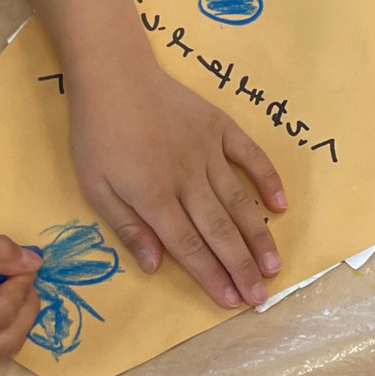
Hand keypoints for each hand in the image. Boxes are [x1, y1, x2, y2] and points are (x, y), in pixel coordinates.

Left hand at [69, 62, 287, 308]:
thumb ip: (127, 226)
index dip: (211, 275)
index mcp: (153, 194)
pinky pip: (251, 156)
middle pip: (219, 230)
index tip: (230, 301)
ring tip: (274, 265)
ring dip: (258, 235)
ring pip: (239, 200)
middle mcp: (187, 177)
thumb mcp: (94, 185)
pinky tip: (280, 205)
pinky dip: (267, 180)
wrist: (115, 74)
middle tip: (261, 296)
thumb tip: (156, 265)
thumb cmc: (97, 133)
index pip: (188, 245)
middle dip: (241, 267)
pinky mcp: (221, 127)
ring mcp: (208, 151)